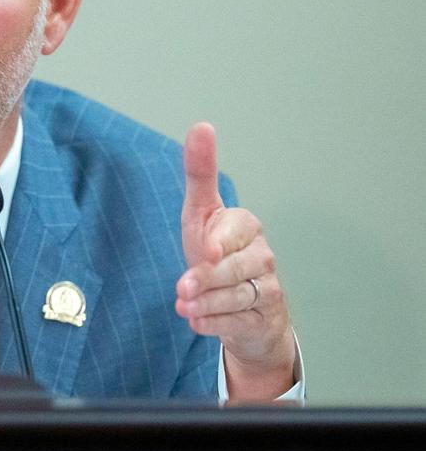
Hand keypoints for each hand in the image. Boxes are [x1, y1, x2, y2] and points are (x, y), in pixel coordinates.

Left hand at [176, 122, 295, 399]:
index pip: (232, 230)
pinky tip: (197, 322)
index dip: (218, 241)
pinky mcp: (267, 316)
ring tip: (184, 307)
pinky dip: (215, 324)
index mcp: (246, 224)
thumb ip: (200, 173)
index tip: (206, 249)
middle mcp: (262, 254)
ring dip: (207, 304)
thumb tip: (202, 125)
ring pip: (236, 296)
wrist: (240, 305)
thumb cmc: (215, 251)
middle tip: (181, 289)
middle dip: (206, 279)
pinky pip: (240, 322)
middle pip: (233, 267)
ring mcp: (268, 286)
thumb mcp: (200, 213)